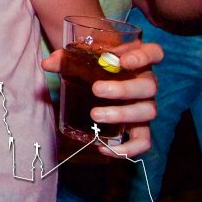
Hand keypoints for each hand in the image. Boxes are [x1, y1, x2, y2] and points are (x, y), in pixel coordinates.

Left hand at [42, 40, 162, 157]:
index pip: (154, 53)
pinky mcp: (140, 126)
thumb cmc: (95, 64)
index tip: (123, 61)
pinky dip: (129, 148)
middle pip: (149, 86)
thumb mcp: (82, 58)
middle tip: (96, 90)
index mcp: (139, 59)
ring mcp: (146, 104)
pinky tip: (104, 148)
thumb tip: (47, 64)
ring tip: (95, 115)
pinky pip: (144, 141)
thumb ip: (66, 58)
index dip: (144, 56)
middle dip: (123, 89)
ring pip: (147, 112)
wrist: (101, 79)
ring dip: (122, 115)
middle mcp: (147, 82)